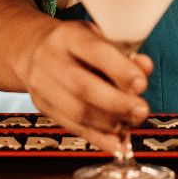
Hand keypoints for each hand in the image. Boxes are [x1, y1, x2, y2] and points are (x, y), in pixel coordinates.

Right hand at [19, 21, 153, 152]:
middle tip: (141, 111)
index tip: (141, 84)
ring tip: (131, 123)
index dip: (120, 70)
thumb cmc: (75, 42)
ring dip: (109, 123)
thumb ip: (123, 52)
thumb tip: (145, 67)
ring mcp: (43, 85)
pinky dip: (98, 138)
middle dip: (117, 103)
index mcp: (69, 35)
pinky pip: (72, 127)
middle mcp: (50, 59)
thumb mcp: (98, 35)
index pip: (96, 52)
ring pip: (77, 112)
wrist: (32, 49)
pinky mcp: (43, 107)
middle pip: (84, 87)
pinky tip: (116, 143)